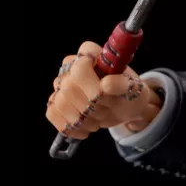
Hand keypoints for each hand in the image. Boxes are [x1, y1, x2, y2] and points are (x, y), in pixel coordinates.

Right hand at [45, 41, 162, 138]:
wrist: (125, 107)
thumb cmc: (129, 93)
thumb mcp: (132, 88)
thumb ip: (121, 83)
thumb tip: (104, 85)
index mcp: (91, 54)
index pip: (80, 66)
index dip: (92, 86)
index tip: (106, 94)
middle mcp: (72, 65)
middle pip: (69, 87)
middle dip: (91, 106)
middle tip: (106, 110)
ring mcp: (62, 83)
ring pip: (60, 102)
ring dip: (81, 119)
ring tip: (97, 121)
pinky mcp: (57, 100)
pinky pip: (52, 113)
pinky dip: (69, 126)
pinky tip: (85, 131)